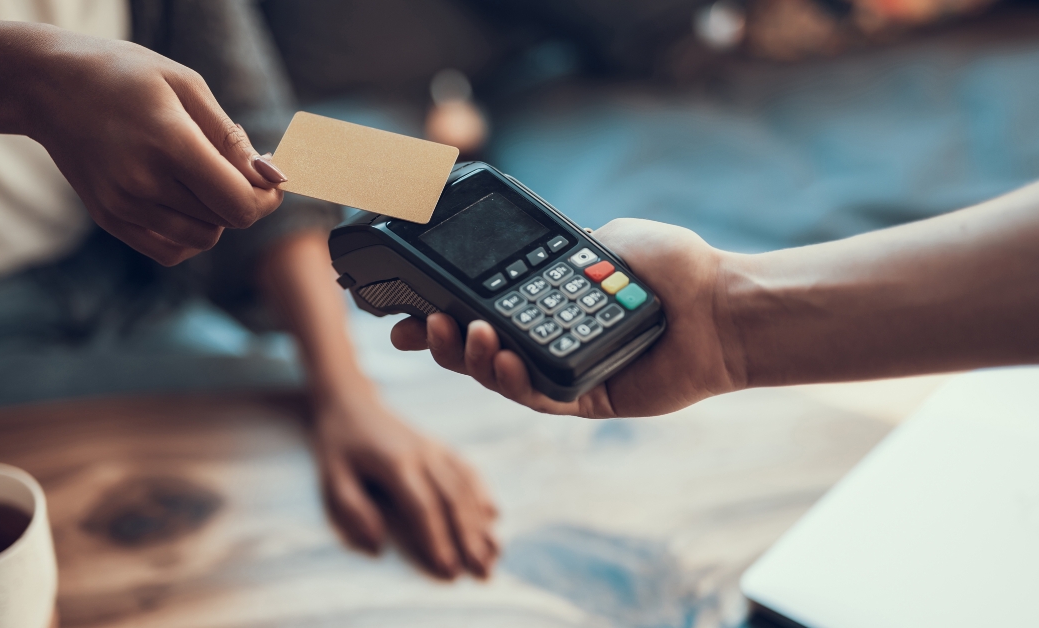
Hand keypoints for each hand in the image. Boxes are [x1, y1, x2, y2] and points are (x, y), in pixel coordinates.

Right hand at [28, 32, 285, 265]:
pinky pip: (170, 251)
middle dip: (244, 200)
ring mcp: (123, 206)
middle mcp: (143, 183)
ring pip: (201, 240)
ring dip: (217, 218)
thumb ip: (231, 138)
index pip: (239, 204)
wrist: (48, 85)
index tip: (270, 177)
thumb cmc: (125, 75)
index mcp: (169, 144)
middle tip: (236, 167)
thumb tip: (270, 177)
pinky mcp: (110, 219)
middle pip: (224, 222)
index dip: (267, 198)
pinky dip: (190, 236)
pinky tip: (185, 202)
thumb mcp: (186, 86)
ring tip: (203, 179)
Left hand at [309, 390, 498, 578]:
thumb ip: (352, 510)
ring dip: (480, 522)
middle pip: (453, 500)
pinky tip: (493, 514)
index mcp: (395, 463)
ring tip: (494, 554)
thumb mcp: (332, 477)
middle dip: (469, 538)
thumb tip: (377, 546)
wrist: (351, 402)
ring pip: (465, 487)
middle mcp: (422, 454)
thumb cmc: (338, 446)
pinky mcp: (439, 446)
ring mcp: (434, 448)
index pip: (423, 507)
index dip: (438, 540)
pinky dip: (482, 492)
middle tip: (483, 572)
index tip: (449, 570)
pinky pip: (467, 469)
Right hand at [391, 219, 745, 417]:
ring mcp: (562, 371)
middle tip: (412, 327)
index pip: (481, 309)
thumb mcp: (604, 240)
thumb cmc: (674, 270)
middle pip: (477, 349)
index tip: (405, 305)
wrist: (721, 305)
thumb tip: (529, 248)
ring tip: (466, 333)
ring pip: (498, 376)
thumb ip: (560, 248)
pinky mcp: (584, 399)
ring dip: (472, 357)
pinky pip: (538, 397)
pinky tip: (505, 357)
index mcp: (546, 303)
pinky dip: (515, 380)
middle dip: (436, 341)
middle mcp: (548, 340)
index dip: (441, 311)